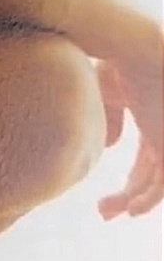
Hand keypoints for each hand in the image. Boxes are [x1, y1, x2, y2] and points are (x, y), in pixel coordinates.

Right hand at [95, 34, 162, 218]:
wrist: (130, 47)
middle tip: (102, 212)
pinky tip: (131, 210)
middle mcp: (163, 131)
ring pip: (156, 183)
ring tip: (107, 212)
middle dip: (128, 197)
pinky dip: (148, 200)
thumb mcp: (105, 92)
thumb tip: (108, 146)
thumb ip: (108, 119)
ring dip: (134, 202)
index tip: (104, 200)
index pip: (147, 162)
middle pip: (149, 176)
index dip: (130, 184)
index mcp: (154, 119)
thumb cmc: (116, 61)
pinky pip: (163, 183)